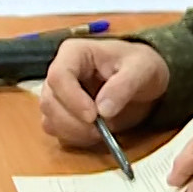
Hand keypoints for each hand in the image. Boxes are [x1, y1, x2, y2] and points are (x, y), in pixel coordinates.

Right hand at [38, 40, 169, 146]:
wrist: (142, 80)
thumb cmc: (139, 65)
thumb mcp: (141, 69)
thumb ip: (123, 86)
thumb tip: (104, 110)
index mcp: (74, 53)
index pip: (59, 75)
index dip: (72, 98)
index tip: (93, 116)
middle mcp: (60, 72)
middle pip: (50, 101)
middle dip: (74, 121)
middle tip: (102, 130)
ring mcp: (58, 94)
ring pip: (50, 118)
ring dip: (74, 132)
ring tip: (102, 132)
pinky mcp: (61, 113)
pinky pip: (56, 130)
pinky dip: (74, 138)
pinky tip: (95, 135)